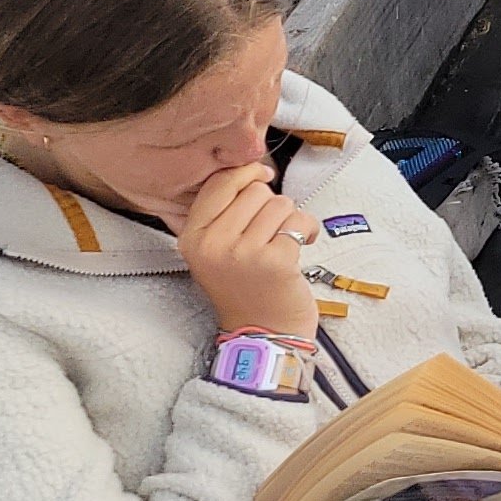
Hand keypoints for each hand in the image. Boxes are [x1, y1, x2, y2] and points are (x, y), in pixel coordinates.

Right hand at [180, 162, 318, 344]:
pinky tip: (300, 247)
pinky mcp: (274, 260)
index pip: (219, 184)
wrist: (265, 331)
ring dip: (290, 219)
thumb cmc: (246, 286)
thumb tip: (252, 169)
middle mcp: (212, 244)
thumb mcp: (216, 250)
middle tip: (270, 231)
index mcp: (193, 237)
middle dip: (271, 205)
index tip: (261, 176)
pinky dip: (307, 230)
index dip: (245, 173)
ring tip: (283, 242)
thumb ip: (224, 212)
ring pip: (280, 203)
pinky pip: (300, 221)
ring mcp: (242, 252)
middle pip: (254, 191)